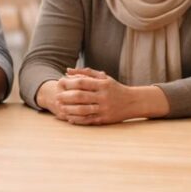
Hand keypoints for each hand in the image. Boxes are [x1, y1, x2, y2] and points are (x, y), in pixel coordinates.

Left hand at [42, 67, 161, 125]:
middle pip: (81, 97)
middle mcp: (104, 97)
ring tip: (61, 108)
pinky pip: (88, 120)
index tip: (60, 83)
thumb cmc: (115, 88)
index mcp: (103, 85)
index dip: (69, 83)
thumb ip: (86, 73)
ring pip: (83, 110)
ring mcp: (104, 109)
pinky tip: (69, 118)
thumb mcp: (104, 77)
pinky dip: (78, 120)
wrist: (133, 102)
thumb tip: (67, 70)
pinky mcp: (105, 119)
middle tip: (57, 97)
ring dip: (69, 110)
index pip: (82, 83)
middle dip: (66, 97)